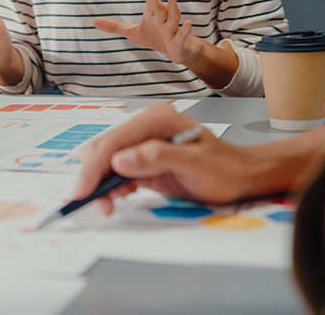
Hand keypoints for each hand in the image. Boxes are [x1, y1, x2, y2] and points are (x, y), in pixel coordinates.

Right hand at [74, 103, 251, 214]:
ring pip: (106, 160)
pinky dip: (111, 185)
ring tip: (107, 205)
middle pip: (104, 148)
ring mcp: (142, 142)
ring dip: (101, 183)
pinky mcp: (142, 159)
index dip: (95, 167)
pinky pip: (117, 170)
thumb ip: (156, 158)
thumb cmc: (224, 168)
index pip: (115, 141)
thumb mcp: (193, 164)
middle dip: (94, 176)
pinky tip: (117, 196)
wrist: (240, 176)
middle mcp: (145, 126)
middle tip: (94, 203)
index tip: (84, 191)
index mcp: (156, 120)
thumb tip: (120, 160)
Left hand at [93, 0, 194, 64]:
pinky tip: (189, 22)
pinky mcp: (178, 41)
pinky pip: (182, 35)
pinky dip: (186, 30)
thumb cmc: (154, 37)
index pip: (151, 2)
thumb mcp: (132, 32)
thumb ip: (114, 26)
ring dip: (173, 9)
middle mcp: (163, 19)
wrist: (174, 51)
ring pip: (174, 18)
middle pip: (160, 9)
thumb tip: (93, 21)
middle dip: (157, 3)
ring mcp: (172, 29)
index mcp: (152, 15)